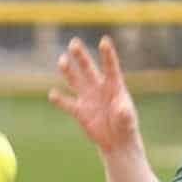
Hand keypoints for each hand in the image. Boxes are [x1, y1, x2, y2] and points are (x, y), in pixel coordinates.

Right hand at [48, 36, 139, 154]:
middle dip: (81, 56)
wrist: (116, 141)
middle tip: (74, 43)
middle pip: (88, 69)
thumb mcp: (128, 120)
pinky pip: (67, 103)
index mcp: (114, 86)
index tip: (104, 41)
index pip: (110, 67)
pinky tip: (53, 94)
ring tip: (62, 60)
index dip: (107, 54)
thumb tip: (120, 108)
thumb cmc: (126, 126)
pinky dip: (59, 100)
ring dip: (68, 71)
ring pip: (75, 80)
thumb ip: (124, 113)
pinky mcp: (78, 111)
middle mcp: (98, 87)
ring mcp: (87, 98)